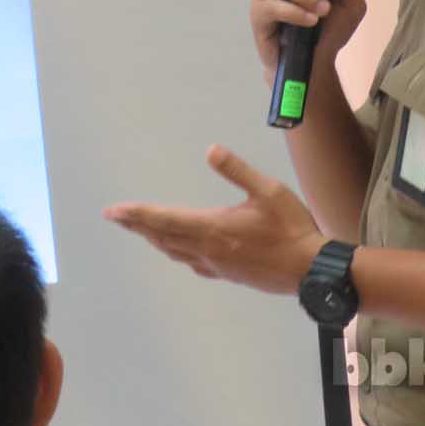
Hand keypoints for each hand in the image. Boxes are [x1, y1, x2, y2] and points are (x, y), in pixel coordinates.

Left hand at [104, 145, 328, 294]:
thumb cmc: (292, 228)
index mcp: (213, 228)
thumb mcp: (268, 190)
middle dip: (137, 226)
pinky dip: (176, 252)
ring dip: (154, 239)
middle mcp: (208, 250)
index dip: (136, 215)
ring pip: (175, 252)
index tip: (113, 211)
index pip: (164, 220)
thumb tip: (211, 150)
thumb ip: (237, 170)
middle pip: (162, 237)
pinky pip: (192, 262)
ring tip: (140, 229)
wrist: (311, 271)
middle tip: (117, 218)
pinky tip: (179, 250)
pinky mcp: (228, 274)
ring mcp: (217, 265)